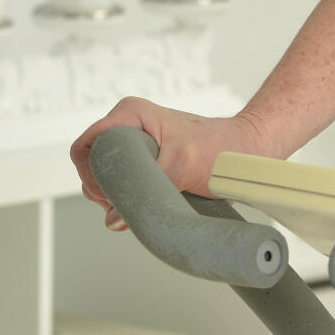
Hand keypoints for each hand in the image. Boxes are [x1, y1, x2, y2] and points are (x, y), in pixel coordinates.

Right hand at [69, 97, 271, 231]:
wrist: (249, 150)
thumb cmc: (221, 149)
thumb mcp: (183, 166)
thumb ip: (147, 190)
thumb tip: (113, 219)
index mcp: (130, 114)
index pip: (85, 146)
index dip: (90, 174)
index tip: (108, 196)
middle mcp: (128, 126)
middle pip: (91, 164)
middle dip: (101, 189)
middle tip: (123, 206)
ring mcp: (136, 144)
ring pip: (105, 176)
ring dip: (115, 195)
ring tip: (138, 205)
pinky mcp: (146, 160)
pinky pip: (123, 182)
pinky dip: (128, 196)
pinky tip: (145, 205)